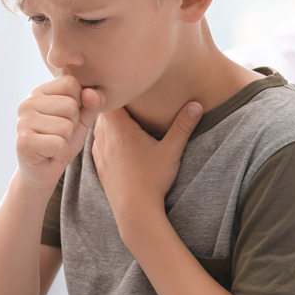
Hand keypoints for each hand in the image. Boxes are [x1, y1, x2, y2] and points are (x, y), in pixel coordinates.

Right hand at [15, 75, 103, 193]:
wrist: (44, 170)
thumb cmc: (63, 139)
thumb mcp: (82, 119)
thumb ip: (91, 104)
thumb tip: (92, 93)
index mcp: (39, 92)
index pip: (70, 83)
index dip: (78, 103)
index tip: (66, 117)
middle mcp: (27, 103)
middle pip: (70, 105)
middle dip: (72, 124)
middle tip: (59, 134)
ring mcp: (22, 122)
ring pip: (66, 126)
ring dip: (66, 140)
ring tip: (54, 143)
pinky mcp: (23, 141)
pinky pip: (59, 143)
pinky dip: (61, 152)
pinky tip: (50, 154)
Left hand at [91, 102, 202, 232]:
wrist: (134, 211)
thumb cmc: (152, 180)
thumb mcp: (171, 150)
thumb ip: (183, 125)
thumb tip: (197, 104)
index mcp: (120, 129)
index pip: (107, 98)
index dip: (114, 89)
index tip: (125, 84)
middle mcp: (105, 137)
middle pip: (102, 111)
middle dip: (113, 103)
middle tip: (128, 96)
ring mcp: (99, 152)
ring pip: (98, 127)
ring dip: (109, 121)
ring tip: (123, 116)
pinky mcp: (99, 165)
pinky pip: (97, 142)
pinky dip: (105, 137)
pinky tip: (117, 140)